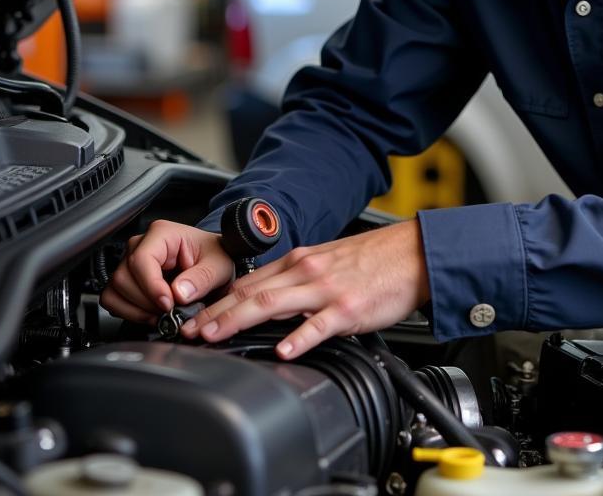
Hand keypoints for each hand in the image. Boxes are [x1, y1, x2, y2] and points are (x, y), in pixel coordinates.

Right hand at [100, 220, 233, 322]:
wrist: (211, 263)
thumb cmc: (213, 257)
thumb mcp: (219, 265)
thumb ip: (202, 278)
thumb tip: (179, 292)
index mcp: (162, 233)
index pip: (141, 260)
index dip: (151, 286)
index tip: (168, 303)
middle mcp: (141, 245)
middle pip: (124, 278)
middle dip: (146, 302)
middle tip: (169, 311)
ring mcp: (129, 262)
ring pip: (115, 290)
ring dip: (137, 309)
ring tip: (161, 314)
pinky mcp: (126, 280)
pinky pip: (112, 300)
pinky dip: (128, 312)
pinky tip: (150, 314)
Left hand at [179, 219, 429, 358]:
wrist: (413, 253)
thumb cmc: (374, 261)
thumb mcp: (328, 261)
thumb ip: (297, 280)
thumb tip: (267, 302)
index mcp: (300, 261)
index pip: (248, 281)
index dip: (217, 301)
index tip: (194, 318)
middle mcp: (307, 271)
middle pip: (251, 292)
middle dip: (215, 313)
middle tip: (189, 332)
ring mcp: (327, 290)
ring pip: (274, 303)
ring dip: (238, 320)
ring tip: (215, 336)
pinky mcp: (349, 308)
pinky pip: (319, 324)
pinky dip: (298, 337)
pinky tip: (283, 350)